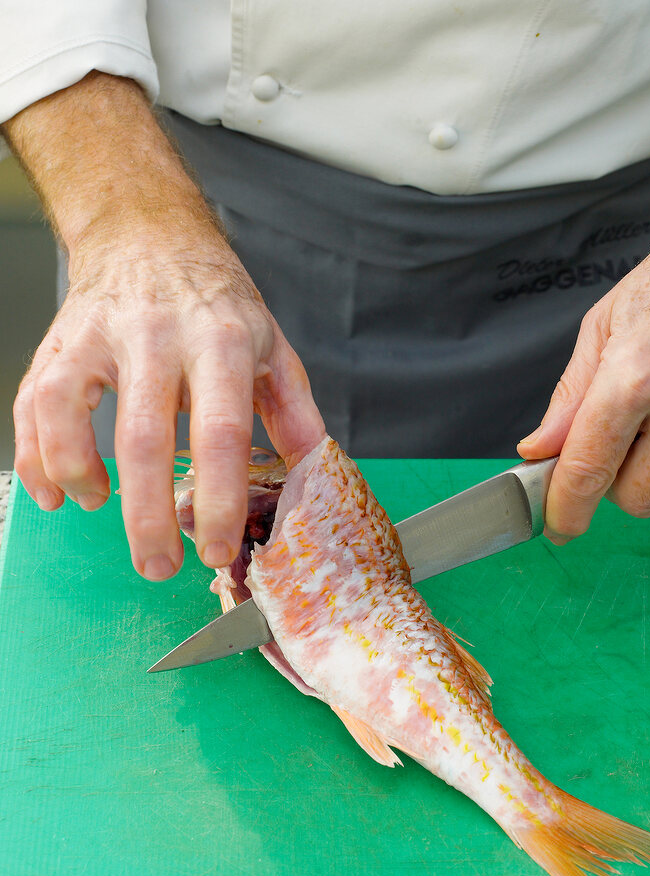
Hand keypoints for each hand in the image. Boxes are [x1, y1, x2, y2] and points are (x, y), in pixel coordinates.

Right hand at [13, 225, 324, 579]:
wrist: (152, 234)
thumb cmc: (217, 300)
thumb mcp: (272, 346)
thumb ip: (294, 412)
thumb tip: (315, 473)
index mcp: (222, 343)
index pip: (222, 433)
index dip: (219, 500)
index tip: (218, 549)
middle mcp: (158, 335)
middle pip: (144, 438)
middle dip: (147, 517)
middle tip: (158, 565)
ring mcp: (101, 335)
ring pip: (70, 414)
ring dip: (80, 476)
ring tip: (101, 509)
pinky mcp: (60, 341)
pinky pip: (32, 404)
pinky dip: (38, 456)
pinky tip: (59, 491)